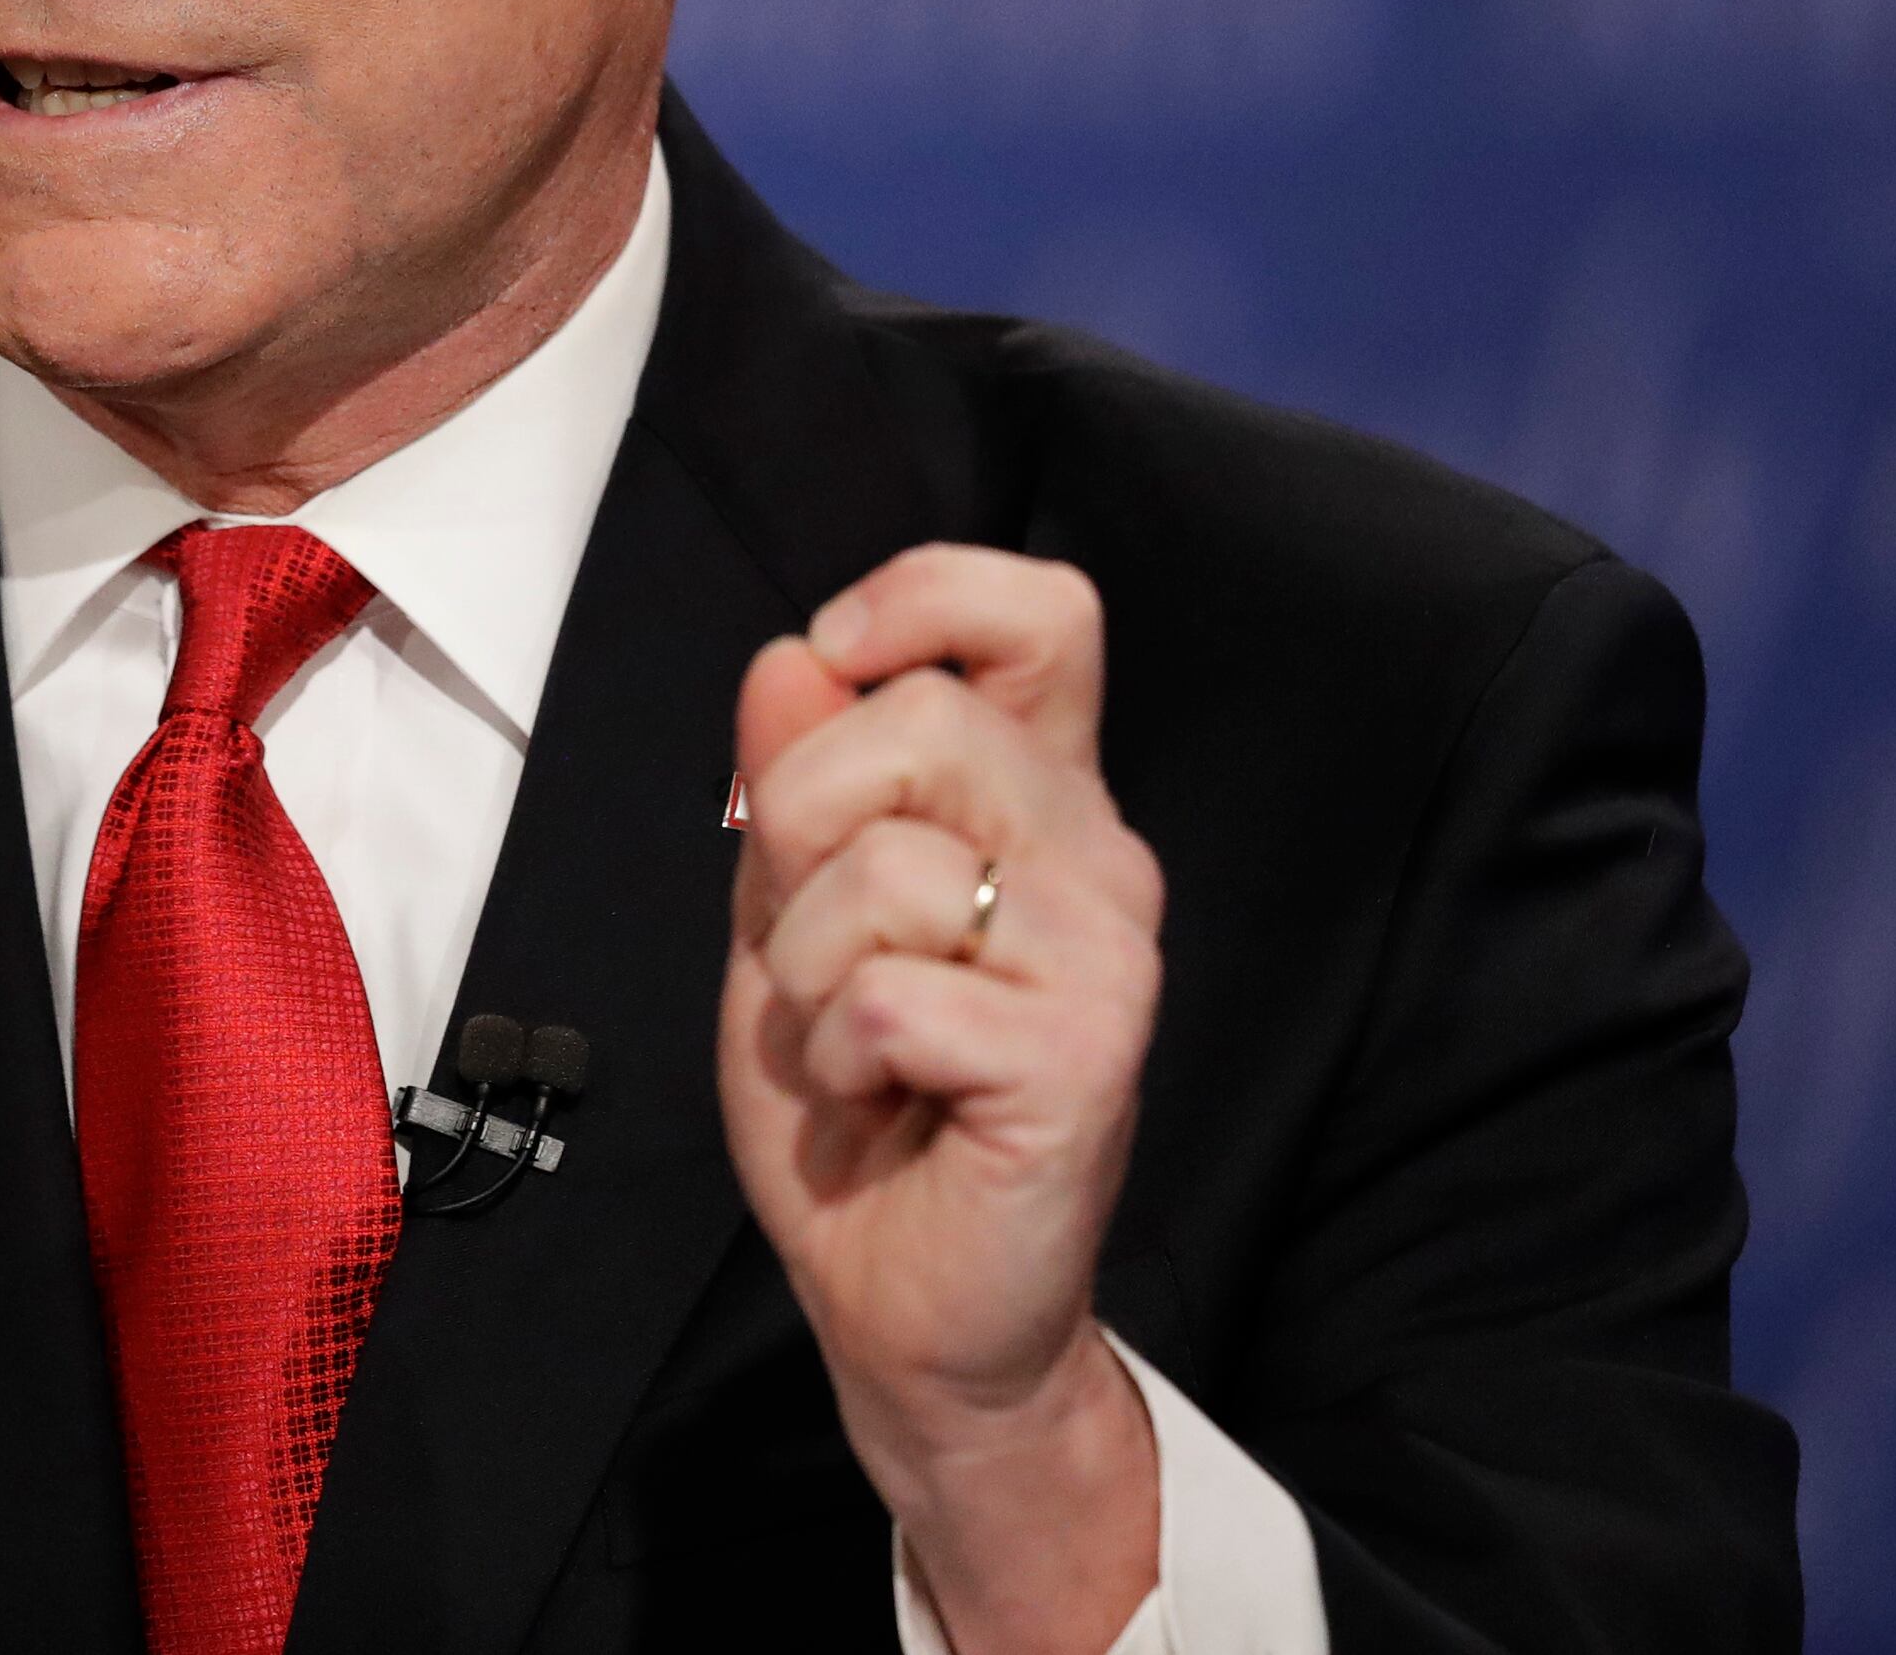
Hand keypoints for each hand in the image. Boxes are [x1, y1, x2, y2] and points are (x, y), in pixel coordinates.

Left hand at [715, 545, 1165, 1654]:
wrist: (904, 1300)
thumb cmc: (859, 1101)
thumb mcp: (788, 913)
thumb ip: (793, 783)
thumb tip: (790, 659)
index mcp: (1035, 799)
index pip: (1042, 611)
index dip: (927, 594)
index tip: (837, 657)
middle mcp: (1095, 854)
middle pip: (922, 719)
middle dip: (799, 821)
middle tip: (811, 940)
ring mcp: (1107, 952)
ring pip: (887, 862)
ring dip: (805, 964)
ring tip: (849, 1039)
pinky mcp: (1087, 1054)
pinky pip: (889, 992)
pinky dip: (834, 1050)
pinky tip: (876, 1096)